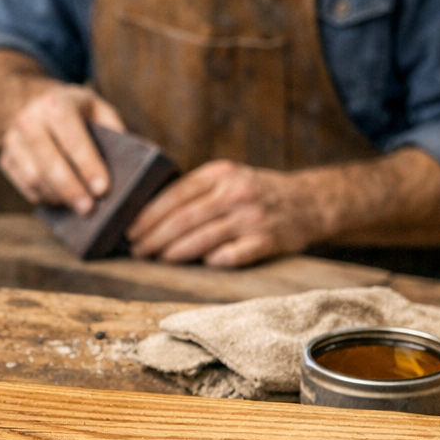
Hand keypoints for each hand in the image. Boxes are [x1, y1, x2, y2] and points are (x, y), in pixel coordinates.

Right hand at [0, 83, 125, 213]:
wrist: (37, 103)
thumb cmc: (78, 111)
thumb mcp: (99, 110)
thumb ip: (113, 132)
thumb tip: (127, 167)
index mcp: (56, 103)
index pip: (72, 139)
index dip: (88, 166)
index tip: (103, 190)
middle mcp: (29, 119)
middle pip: (50, 163)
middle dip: (71, 189)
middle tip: (89, 209)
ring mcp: (13, 140)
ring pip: (34, 178)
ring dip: (58, 196)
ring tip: (78, 205)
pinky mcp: (5, 159)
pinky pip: (24, 186)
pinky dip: (44, 197)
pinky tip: (61, 199)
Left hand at [126, 160, 330, 267]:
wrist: (310, 201)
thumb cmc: (256, 192)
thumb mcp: (228, 177)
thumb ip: (195, 190)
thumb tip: (147, 216)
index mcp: (221, 174)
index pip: (175, 195)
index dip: (148, 215)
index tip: (129, 230)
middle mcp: (236, 193)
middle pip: (184, 219)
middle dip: (154, 237)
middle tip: (137, 250)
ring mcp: (252, 217)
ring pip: (203, 238)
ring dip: (174, 252)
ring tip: (157, 259)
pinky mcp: (267, 241)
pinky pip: (232, 255)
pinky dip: (213, 261)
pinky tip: (199, 264)